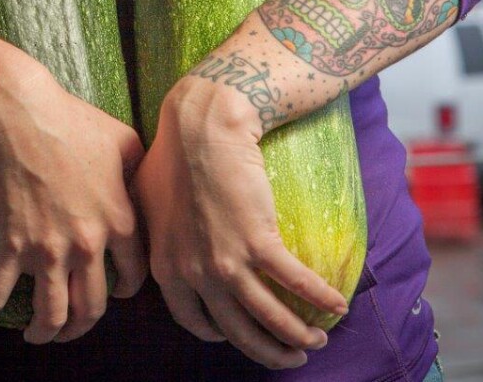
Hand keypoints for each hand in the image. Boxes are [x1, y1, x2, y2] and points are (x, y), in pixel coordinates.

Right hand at [0, 48, 146, 343]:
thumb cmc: (71, 121)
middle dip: (82, 326)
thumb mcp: (124, 141)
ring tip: (36, 335)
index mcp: (120, 222)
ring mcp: (48, 249)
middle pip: (92, 307)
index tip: (112, 292)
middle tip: (71, 327)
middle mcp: (88, 245)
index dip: (124, 291)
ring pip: (51, 314)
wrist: (17, 113)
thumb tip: (148, 184)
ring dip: (44, 333)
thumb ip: (140, 171)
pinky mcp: (10, 245)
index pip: (133, 278)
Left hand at [135, 75, 347, 368]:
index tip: (236, 334)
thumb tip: (162, 241)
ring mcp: (226, 261)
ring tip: (317, 341)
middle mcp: (194, 273)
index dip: (219, 333)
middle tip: (289, 356)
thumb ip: (154, 233)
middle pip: (236, 330)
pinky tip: (336, 306)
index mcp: (166, 268)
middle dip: (266, 351)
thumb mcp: (146, 204)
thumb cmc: (171, 155)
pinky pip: (295, 282)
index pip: (193, 320)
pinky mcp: (258, 241)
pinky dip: (319, 298)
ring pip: (268, 316)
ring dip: (297, 336)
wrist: (201, 126)